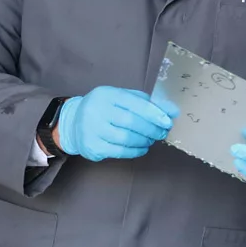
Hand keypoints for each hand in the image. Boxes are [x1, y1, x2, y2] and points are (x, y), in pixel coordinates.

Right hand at [56, 86, 178, 160]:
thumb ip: (147, 102)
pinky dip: (136, 151)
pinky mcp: (92, 147)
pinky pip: (120, 151)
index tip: (168, 121)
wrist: (73, 123)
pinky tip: (142, 147)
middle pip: (131, 122)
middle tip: (162, 132)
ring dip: (145, 140)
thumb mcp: (122, 98)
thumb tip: (172, 111)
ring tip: (152, 139)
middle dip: (152, 129)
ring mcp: (92, 130)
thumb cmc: (105, 108)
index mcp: (106, 94)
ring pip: (126, 138)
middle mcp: (96, 111)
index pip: (135, 103)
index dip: (154, 113)